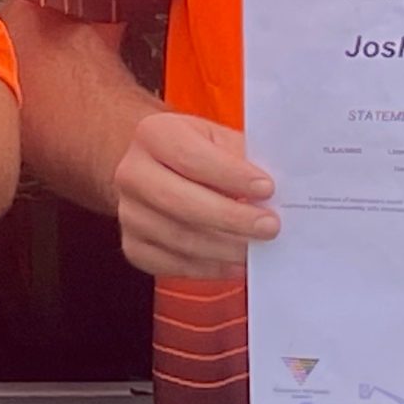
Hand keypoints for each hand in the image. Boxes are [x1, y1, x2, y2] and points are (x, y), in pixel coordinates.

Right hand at [111, 111, 279, 278]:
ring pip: (179, 239)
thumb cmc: (198, 154)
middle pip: (181, 202)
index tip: (267, 188)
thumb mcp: (218, 139)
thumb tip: (275, 191)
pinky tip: (234, 264)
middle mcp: (132, 173)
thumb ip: (242, 158)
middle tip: (269, 226)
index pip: (191, 157)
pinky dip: (209, 269)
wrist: (157, 170)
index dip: (230, 175)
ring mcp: (128, 213)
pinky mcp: (132, 246)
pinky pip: (172, 265)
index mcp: (154, 134)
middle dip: (231, 218)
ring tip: (258, 248)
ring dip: (225, 248)